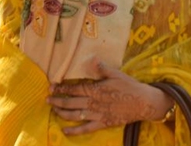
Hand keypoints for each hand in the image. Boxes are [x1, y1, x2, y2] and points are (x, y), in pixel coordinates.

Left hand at [47, 61, 171, 135]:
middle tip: (47, 99)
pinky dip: (74, 131)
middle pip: (71, 102)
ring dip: (62, 113)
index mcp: (96, 89)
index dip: (62, 88)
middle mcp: (93, 103)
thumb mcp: (116, 74)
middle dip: (57, 100)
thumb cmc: (130, 86)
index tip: (52, 87)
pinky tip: (64, 131)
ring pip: (75, 115)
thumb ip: (102, 69)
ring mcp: (97, 114)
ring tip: (54, 110)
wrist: (142, 102)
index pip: (74, 89)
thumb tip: (92, 59)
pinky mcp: (102, 123)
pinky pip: (85, 129)